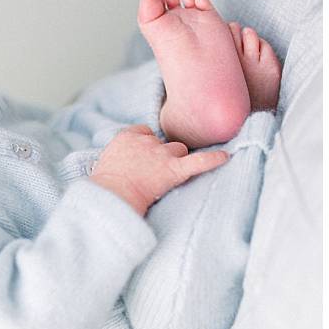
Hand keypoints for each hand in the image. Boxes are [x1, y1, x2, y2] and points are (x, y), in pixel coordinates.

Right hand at [91, 124, 228, 214]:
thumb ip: (118, 157)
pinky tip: (225, 157)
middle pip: (163, 142)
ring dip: (177, 159)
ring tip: (170, 174)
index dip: (146, 143)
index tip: (144, 154)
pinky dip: (213, 159)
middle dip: (163, 153)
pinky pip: (198, 161)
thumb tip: (122, 164)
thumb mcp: (104, 163)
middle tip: (155, 171)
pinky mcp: (173, 170)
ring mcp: (160, 155)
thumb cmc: (103, 186)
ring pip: (178, 150)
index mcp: (126, 137)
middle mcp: (146, 142)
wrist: (110, 196)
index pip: (144, 132)